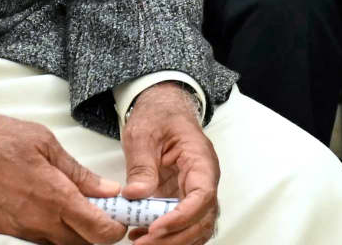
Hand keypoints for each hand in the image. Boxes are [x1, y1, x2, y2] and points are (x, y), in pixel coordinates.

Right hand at [0, 104, 127, 244]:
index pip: (97, 231)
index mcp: (53, 197)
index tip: (120, 218)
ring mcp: (15, 232)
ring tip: (72, 208)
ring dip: (70, 233)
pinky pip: (33, 241)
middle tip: (100, 211)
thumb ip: (78, 172)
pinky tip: (46, 211)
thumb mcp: (44, 142)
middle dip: (96, 233)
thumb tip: (107, 190)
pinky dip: (46, 232)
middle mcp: (36, 222)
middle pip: (81, 244)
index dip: (115, 229)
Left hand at [120, 82, 219, 244]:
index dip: (182, 217)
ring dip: (172, 241)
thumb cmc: (158, 117)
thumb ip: (141, 165)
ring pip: (196, 227)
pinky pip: (184, 224)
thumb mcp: (143, 134)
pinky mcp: (183, 199)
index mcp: (200, 160)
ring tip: (139, 241)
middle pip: (202, 219)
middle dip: (174, 237)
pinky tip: (142, 235)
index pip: (202, 196)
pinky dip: (168, 236)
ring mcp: (196, 191)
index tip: (156, 228)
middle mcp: (204, 180)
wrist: (163, 110)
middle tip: (142, 242)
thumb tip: (136, 194)